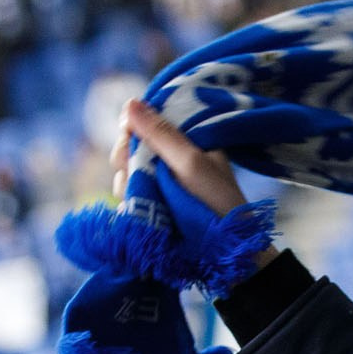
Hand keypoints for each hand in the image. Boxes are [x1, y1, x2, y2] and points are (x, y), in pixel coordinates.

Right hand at [113, 99, 254, 219]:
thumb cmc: (218, 205)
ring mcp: (163, 180)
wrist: (225, 251)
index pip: (147, 119)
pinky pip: (131, 194)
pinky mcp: (156, 203)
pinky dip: (130, 202)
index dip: (131, 128)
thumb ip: (162, 134)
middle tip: (134, 175)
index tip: (128, 141)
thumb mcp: (191, 164)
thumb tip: (130, 103)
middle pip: (131, 145)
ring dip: (127, 184)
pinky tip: (136, 211)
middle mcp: (174, 155)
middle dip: (127, 160)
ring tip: (144, 200)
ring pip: (127, 171)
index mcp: (188, 137)